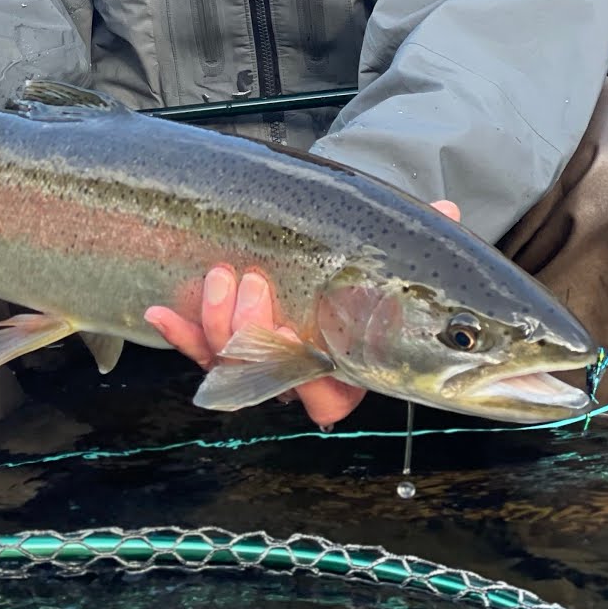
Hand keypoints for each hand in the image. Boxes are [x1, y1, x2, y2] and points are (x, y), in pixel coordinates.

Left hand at [145, 199, 460, 427]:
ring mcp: (254, 356)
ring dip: (215, 322)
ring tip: (221, 275)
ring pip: (225, 362)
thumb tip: (448, 212)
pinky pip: (191, 346)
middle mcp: (296, 373)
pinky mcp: (217, 337)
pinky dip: (175, 329)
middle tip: (252, 281)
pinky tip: (159, 310)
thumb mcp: (395, 244)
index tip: (295, 334)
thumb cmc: (366, 252)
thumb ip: (420, 235)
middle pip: (265, 380)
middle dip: (250, 334)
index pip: (327, 396)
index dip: (306, 378)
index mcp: (345, 366)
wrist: (328, 236)